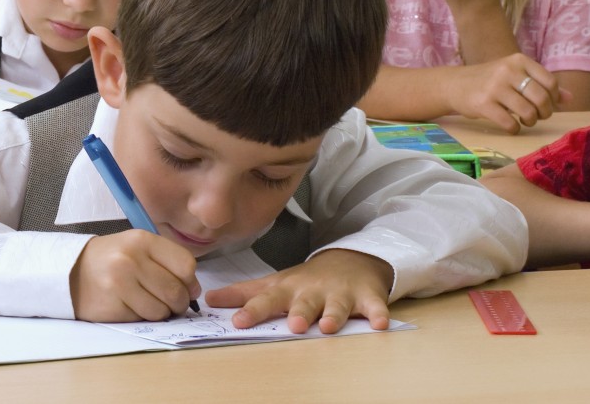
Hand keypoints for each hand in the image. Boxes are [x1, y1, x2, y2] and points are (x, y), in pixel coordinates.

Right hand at [70, 230, 199, 321]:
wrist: (71, 272)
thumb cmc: (112, 259)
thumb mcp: (137, 247)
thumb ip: (167, 262)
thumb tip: (194, 290)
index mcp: (142, 240)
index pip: (186, 265)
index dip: (191, 282)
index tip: (187, 288)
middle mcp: (131, 260)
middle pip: (176, 291)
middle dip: (180, 303)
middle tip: (173, 304)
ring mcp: (120, 284)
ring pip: (162, 310)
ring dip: (162, 313)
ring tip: (150, 304)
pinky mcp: (112, 306)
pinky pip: (143, 320)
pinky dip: (143, 318)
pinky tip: (133, 307)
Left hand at [204, 249, 391, 333]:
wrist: (350, 262)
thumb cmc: (306, 280)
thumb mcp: (275, 284)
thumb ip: (243, 295)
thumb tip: (209, 300)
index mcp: (289, 290)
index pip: (267, 300)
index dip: (252, 311)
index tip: (237, 322)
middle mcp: (313, 291)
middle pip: (304, 302)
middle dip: (299, 312)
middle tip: (293, 324)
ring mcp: (341, 294)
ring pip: (338, 305)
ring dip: (333, 314)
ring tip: (328, 326)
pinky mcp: (368, 297)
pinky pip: (375, 306)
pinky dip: (379, 314)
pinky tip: (380, 323)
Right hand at [440, 53, 565, 132]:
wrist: (454, 85)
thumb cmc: (489, 81)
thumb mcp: (515, 76)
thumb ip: (541, 85)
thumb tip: (569, 98)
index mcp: (518, 61)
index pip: (550, 82)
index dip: (553, 98)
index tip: (545, 104)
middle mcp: (507, 71)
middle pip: (541, 98)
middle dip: (544, 112)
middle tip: (537, 116)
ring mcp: (494, 87)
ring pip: (528, 112)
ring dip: (530, 121)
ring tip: (524, 121)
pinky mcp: (483, 104)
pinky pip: (510, 123)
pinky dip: (514, 129)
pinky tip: (510, 126)